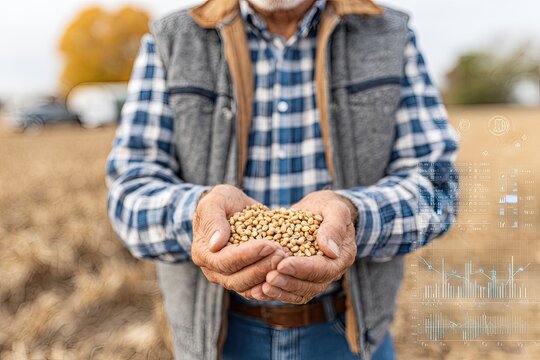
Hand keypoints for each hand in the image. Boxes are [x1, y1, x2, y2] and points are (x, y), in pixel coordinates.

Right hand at [191, 185, 287, 299]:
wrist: (232, 208)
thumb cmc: (222, 202)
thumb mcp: (215, 201)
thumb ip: (213, 220)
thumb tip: (215, 245)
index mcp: (203, 253)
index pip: (225, 260)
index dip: (248, 255)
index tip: (269, 245)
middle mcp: (212, 271)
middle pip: (238, 278)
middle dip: (263, 267)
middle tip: (283, 253)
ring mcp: (228, 279)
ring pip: (249, 288)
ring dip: (269, 276)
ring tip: (286, 259)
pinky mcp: (243, 282)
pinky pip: (256, 291)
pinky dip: (271, 286)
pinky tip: (286, 275)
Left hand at [261, 190, 356, 303]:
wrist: (319, 210)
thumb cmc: (328, 206)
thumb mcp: (335, 209)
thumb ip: (334, 227)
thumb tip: (331, 251)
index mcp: (341, 257)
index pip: (323, 268)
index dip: (302, 268)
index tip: (282, 264)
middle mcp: (331, 272)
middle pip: (311, 285)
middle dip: (289, 282)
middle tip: (269, 278)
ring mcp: (317, 278)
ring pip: (300, 292)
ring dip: (281, 291)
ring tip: (263, 286)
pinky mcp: (302, 278)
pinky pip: (291, 292)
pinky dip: (276, 293)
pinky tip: (259, 290)